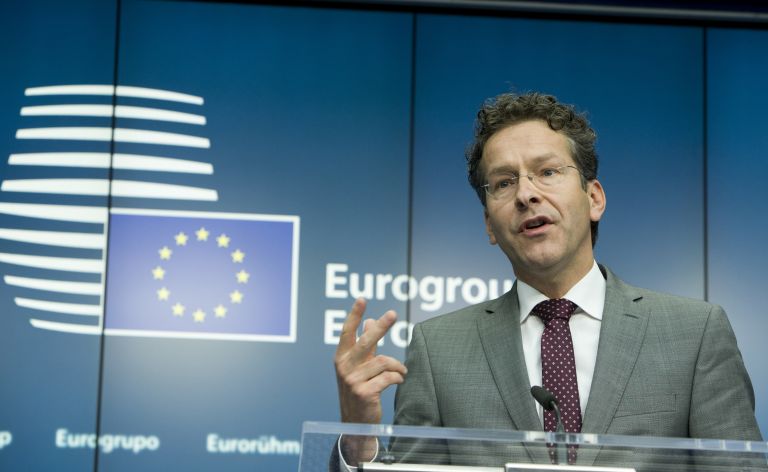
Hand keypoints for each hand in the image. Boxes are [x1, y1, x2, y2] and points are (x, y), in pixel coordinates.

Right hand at [334, 298, 407, 424]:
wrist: (355, 424)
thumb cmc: (359, 390)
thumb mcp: (358, 366)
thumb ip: (364, 345)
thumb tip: (369, 320)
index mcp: (341, 358)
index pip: (347, 332)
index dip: (354, 315)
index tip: (362, 299)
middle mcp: (344, 367)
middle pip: (366, 341)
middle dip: (381, 327)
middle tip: (393, 314)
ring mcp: (353, 380)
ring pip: (383, 362)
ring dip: (397, 365)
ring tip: (402, 370)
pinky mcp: (364, 392)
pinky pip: (389, 377)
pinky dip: (398, 377)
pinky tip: (399, 380)